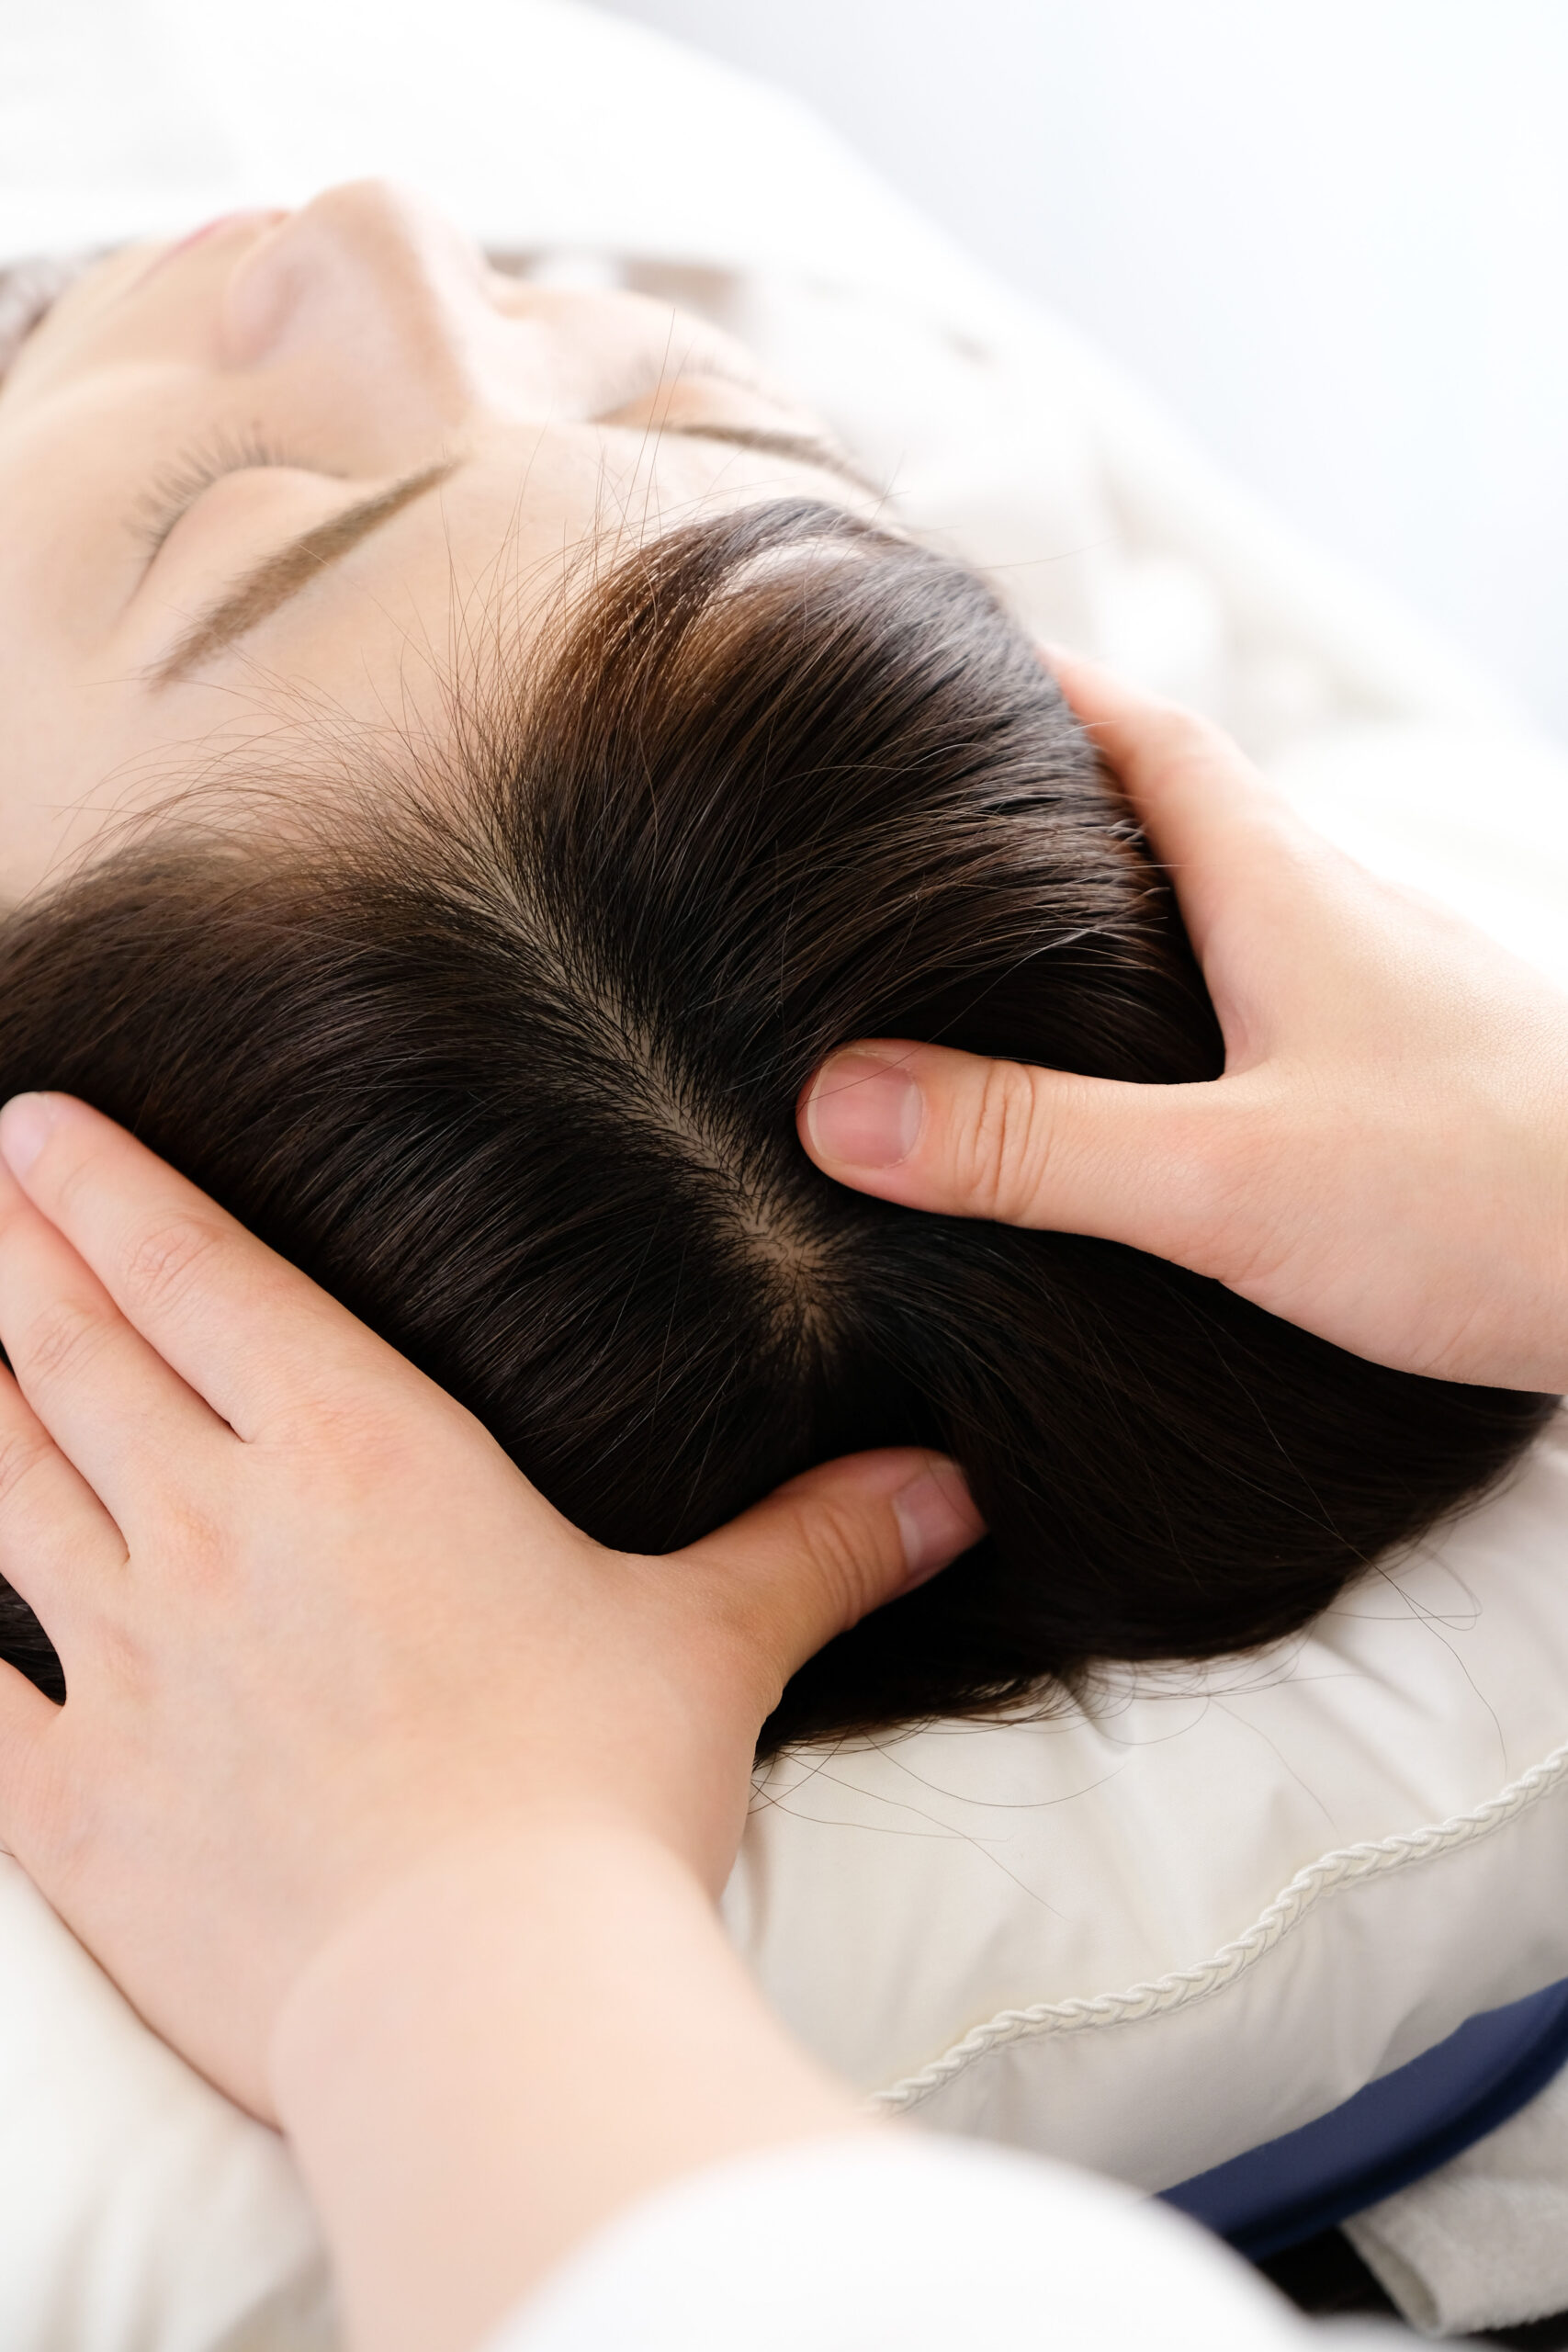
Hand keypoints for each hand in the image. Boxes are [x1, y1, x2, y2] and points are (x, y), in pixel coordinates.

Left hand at [0, 1094, 978, 2123]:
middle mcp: (218, 1528)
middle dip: (14, 1255)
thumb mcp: (718, 1646)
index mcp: (361, 1455)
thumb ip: (819, 1546)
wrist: (487, 2003)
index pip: (201, 1280)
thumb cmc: (601, 1799)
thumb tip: (952, 1488)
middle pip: (73, 1355)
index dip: (109, 1191)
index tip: (38, 1124)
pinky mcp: (74, 1803)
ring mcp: (128, 1662)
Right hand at [799, 651, 1567, 1393]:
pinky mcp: (1418, 1080)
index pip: (1139, 733)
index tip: (934, 659)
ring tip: (1010, 966)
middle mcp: (1339, 915)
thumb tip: (836, 1107)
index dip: (1036, 685)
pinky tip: (1159, 1099)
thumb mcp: (1226, 1182)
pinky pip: (1275, 1007)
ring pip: (1232, 915)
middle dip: (1054, 804)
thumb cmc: (1491, 1200)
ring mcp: (1387, 995)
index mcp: (1281, 887)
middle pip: (1179, 813)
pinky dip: (1194, 1015)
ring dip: (1127, 918)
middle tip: (931, 824)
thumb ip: (1033, 1145)